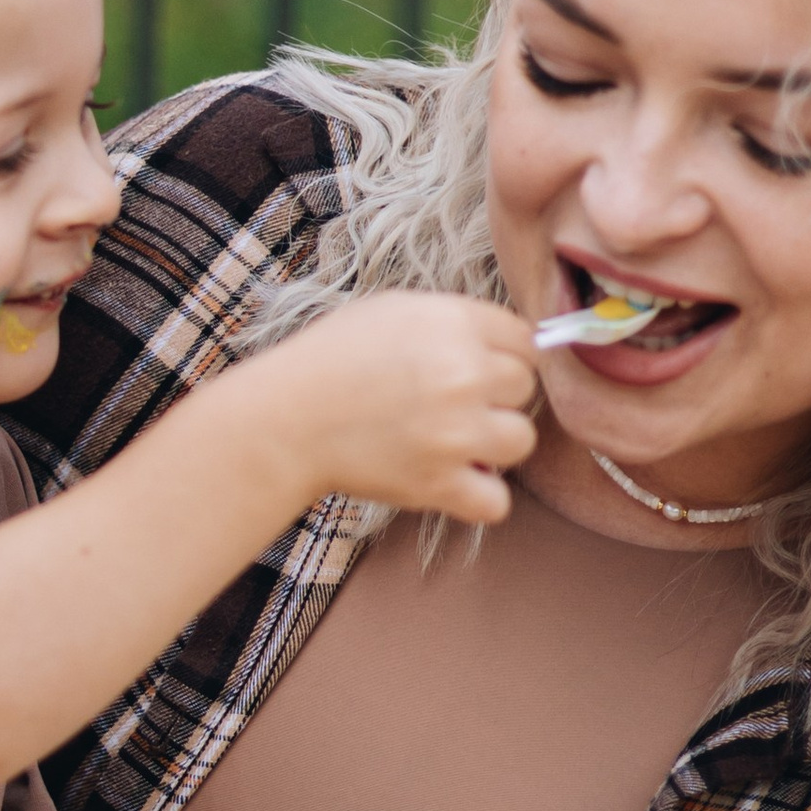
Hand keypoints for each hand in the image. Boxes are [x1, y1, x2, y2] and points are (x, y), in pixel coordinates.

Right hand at [254, 292, 538, 525]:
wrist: (285, 419)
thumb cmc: (331, 358)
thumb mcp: (395, 310)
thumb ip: (455, 321)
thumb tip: (503, 342)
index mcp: (455, 323)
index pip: (525, 341)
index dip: (502, 357)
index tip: (477, 370)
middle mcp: (464, 374)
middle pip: (525, 388)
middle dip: (495, 397)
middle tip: (453, 405)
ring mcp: (457, 433)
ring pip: (521, 440)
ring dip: (493, 444)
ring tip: (454, 442)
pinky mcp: (440, 484)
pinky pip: (497, 500)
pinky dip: (479, 497)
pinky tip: (453, 481)